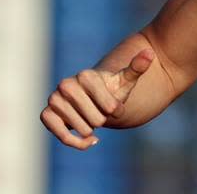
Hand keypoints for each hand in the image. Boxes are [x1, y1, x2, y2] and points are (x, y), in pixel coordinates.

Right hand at [40, 47, 154, 148]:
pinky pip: (61, 136)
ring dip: (91, 130)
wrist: (92, 99)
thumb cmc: (111, 90)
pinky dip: (76, 143)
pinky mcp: (47, 114)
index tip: (115, 106)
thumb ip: (137, 67)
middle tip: (100, 112)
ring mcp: (54, 99)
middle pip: (95, 120)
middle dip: (103, 120)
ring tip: (91, 120)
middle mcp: (66, 84)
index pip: (108, 106)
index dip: (115, 110)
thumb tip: (150, 53)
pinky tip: (89, 140)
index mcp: (86, 75)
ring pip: (81, 128)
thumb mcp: (126, 80)